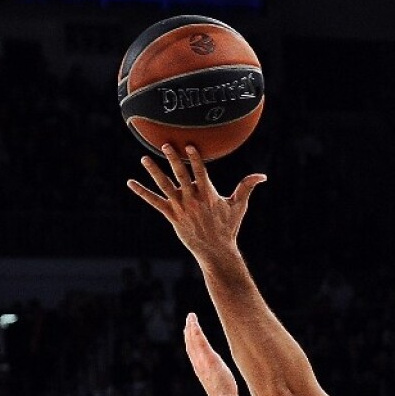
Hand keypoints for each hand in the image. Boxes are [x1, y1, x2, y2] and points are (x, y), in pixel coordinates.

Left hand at [127, 144, 265, 264]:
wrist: (216, 251)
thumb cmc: (228, 228)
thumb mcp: (239, 206)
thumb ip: (247, 187)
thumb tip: (263, 176)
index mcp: (208, 194)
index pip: (201, 172)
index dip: (195, 159)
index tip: (188, 145)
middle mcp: (193, 200)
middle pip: (181, 176)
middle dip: (173, 159)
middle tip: (165, 144)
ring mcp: (181, 208)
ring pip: (165, 186)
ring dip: (154, 172)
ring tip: (144, 158)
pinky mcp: (172, 216)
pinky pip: (154, 202)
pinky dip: (142, 192)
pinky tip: (131, 183)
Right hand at [184, 314, 237, 395]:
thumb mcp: (221, 389)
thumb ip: (219, 383)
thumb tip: (224, 388)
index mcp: (202, 371)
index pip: (194, 354)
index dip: (191, 343)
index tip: (189, 333)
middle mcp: (200, 365)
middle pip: (191, 346)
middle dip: (189, 332)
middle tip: (189, 320)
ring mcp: (203, 361)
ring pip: (194, 341)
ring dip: (191, 328)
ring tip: (191, 317)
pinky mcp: (208, 357)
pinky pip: (200, 341)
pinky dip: (196, 331)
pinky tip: (194, 322)